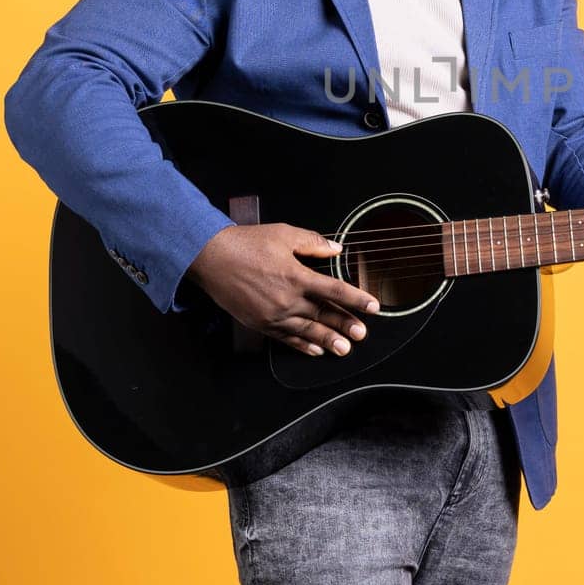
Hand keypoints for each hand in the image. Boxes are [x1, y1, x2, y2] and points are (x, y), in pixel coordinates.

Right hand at [186, 223, 378, 356]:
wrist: (210, 257)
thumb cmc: (246, 243)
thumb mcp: (283, 234)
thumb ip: (313, 242)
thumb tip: (335, 249)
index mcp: (296, 276)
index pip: (334, 290)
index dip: (356, 299)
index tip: (373, 306)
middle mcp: (287, 298)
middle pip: (323, 315)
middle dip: (345, 325)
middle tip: (362, 334)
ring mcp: (273, 314)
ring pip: (307, 331)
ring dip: (328, 340)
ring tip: (344, 348)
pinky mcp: (260, 323)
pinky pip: (286, 338)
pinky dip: (302, 345)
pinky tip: (315, 350)